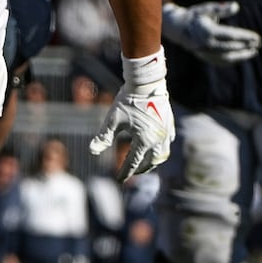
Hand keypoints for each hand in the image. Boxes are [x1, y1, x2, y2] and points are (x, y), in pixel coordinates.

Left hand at [90, 51, 173, 180]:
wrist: (146, 83)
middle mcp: (157, 139)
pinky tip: (156, 148)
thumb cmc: (127, 100)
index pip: (133, 163)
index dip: (125, 172)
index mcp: (143, 140)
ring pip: (162, 155)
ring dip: (153, 162)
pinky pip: (168, 142)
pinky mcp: (169, 124)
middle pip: (150, 162)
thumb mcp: (112, 119)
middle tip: (132, 173)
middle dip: (140, 169)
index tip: (119, 180)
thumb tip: (92, 151)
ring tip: (144, 163)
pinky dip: (161, 149)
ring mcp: (166, 132)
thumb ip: (103, 137)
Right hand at [161, 1, 261, 64]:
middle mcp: (206, 44)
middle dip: (246, 46)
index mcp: (208, 31)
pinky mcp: (205, 57)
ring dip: (242, 56)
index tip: (256, 37)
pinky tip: (242, 56)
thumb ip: (221, 8)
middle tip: (258, 43)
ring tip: (254, 52)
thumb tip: (236, 6)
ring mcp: (205, 52)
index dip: (245, 37)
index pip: (231, 36)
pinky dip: (233, 60)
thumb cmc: (195, 15)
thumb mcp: (206, 8)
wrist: (178, 28)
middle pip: (231, 47)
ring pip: (227, 57)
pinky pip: (221, 61)